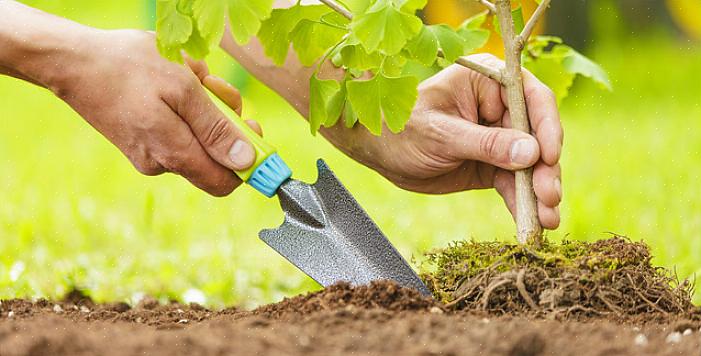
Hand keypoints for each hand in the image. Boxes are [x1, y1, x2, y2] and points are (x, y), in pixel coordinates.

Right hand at [47, 29, 259, 195]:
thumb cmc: (128, 67)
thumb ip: (216, 128)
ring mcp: (148, 155)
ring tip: (186, 76)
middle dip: (222, 120)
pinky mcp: (139, 142)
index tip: (251, 129)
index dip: (247, 161)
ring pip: (196, 137)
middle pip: (213, 156)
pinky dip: (183, 107)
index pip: (225, 182)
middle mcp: (161, 163)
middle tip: (213, 87)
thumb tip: (246, 162)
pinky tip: (170, 82)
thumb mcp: (183, 88)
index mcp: (174, 154)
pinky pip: (176, 130)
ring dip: (202, 107)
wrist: (71, 61)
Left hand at [323, 54, 562, 228]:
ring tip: (547, 219)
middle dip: (546, 169)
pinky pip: (514, 184)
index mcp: (488, 81)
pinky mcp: (493, 165)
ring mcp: (499, 138)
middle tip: (549, 197)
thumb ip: (486, 144)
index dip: (547, 127)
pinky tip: (534, 223)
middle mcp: (500, 107)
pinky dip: (523, 202)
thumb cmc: (402, 129)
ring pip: (531, 165)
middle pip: (538, 136)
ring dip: (540, 192)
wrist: (379, 152)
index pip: (531, 98)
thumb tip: (532, 153)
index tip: (550, 157)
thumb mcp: (441, 135)